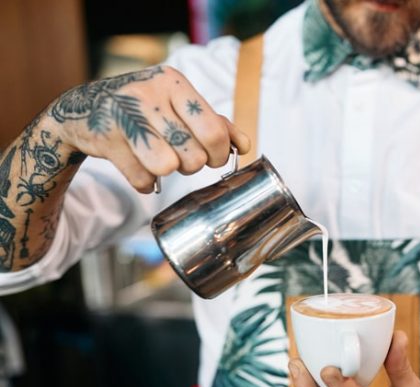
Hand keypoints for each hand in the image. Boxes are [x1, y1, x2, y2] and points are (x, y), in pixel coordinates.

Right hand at [51, 65, 249, 192]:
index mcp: (173, 83)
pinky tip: (139, 168)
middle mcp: (148, 94)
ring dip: (167, 172)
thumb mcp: (179, 105)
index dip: (220, 154)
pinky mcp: (105, 138)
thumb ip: (215, 123)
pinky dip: (145, 183)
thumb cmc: (145, 109)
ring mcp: (124, 115)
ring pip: (167, 166)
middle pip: (193, 154)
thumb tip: (246, 145)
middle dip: (191, 164)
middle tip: (180, 156)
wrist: (84, 109)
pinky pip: (142, 178)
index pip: (213, 130)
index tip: (214, 158)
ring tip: (160, 160)